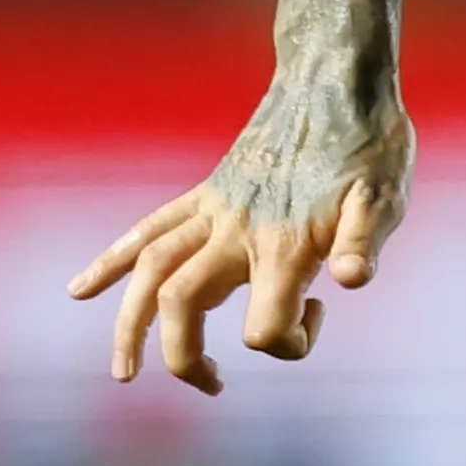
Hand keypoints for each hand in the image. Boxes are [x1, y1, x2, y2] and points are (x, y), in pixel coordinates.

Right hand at [68, 76, 413, 394]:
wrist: (336, 80)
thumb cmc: (370, 144)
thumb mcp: (385, 194)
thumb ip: (364, 240)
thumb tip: (352, 281)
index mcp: (284, 243)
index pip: (264, 325)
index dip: (290, 343)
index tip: (318, 313)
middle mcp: (238, 231)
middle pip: (180, 304)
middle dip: (182, 355)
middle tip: (211, 385)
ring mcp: (215, 211)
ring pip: (150, 271)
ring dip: (129, 324)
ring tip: (123, 371)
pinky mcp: (206, 194)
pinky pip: (147, 230)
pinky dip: (111, 262)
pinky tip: (80, 291)